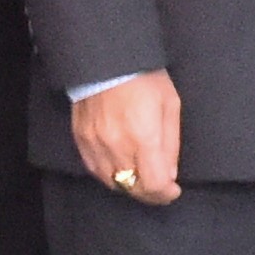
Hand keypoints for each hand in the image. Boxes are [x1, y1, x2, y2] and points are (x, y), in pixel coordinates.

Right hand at [72, 68, 186, 206]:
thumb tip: (169, 174)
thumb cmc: (145, 79)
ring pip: (113, 183)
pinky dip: (109, 175)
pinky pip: (95, 170)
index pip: (154, 184)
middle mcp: (118, 146)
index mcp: (144, 137)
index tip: (173, 190)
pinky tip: (120, 168)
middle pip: (133, 188)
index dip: (166, 194)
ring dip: (129, 185)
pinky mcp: (81, 140)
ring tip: (140, 178)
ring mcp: (96, 144)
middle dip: (150, 193)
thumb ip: (170, 144)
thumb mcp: (170, 106)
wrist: (108, 60)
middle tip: (160, 188)